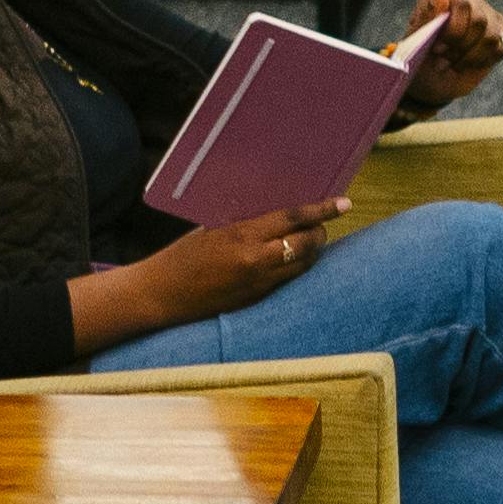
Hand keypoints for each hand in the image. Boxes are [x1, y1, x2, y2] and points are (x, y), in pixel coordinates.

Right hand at [105, 198, 349, 334]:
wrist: (159, 295)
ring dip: (311, 252)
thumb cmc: (181, 256)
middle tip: (321, 224)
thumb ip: (246, 225)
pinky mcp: (255, 300)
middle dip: (319, 232)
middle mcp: (255, 261)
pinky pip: (286, 281)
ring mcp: (257, 284)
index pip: (293, 219)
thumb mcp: (213, 229)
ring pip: (302, 266)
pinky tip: (290, 260)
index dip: (321, 210)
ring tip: (310, 240)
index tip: (343, 203)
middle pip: (307, 244)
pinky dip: (294, 268)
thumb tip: (277, 217)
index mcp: (242, 236)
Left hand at [394, 0, 502, 105]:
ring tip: (452, 64)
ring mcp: (488, 17)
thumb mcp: (415, 37)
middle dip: (461, 46)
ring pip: (491, 36)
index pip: (462, 4)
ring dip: (470, 56)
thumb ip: (427, 15)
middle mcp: (470, 2)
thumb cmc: (420, 55)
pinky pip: (499, 48)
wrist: (429, 77)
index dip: (453, 29)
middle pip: (479, 20)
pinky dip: (481, 61)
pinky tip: (465, 65)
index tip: (437, 49)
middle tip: (443, 60)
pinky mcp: (500, 34)